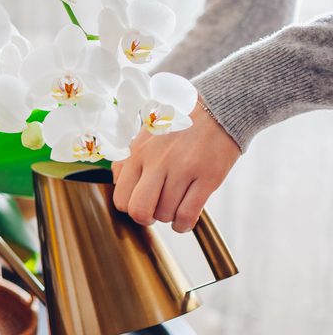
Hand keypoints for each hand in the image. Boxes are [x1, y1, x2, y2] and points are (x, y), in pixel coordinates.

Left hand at [112, 99, 240, 231]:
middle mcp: (156, 162)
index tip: (142, 204)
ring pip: (165, 214)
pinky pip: (188, 215)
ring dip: (169, 217)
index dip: (131, 208)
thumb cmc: (179, 127)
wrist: (217, 110)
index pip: (121, 198)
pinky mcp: (207, 177)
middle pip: (139, 210)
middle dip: (146, 218)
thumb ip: (127, 159)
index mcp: (138, 153)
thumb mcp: (145, 136)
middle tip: (155, 212)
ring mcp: (182, 170)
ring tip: (175, 205)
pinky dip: (183, 224)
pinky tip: (185, 219)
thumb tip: (116, 182)